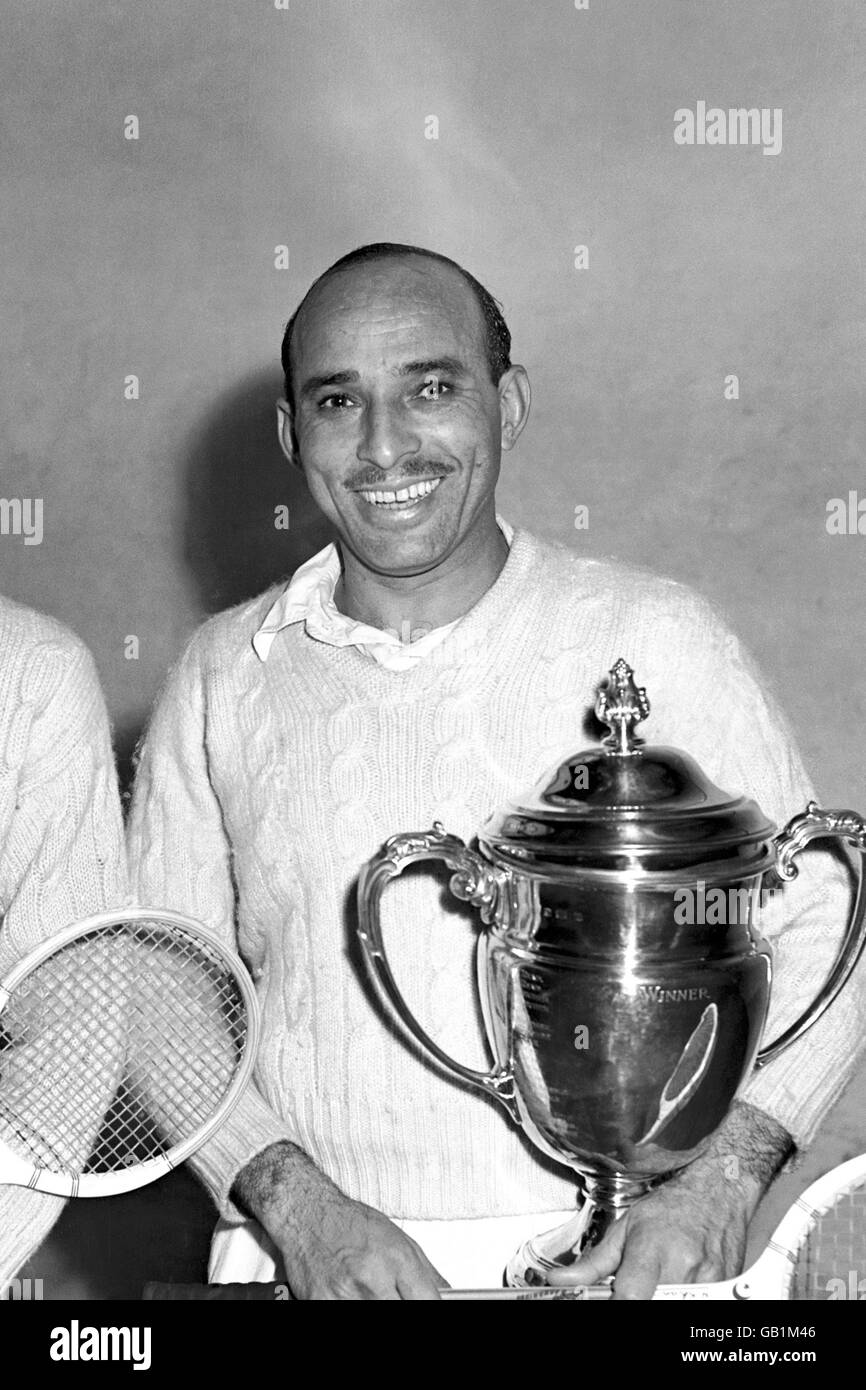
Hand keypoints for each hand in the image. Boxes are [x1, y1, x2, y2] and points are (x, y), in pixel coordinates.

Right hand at [233, 1142, 446, 1299]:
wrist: (307, 1213)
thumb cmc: (350, 1223)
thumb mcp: (399, 1239)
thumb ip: (426, 1273)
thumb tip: (445, 1295)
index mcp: (397, 1259)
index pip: (427, 1302)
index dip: (429, 1305)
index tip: (424, 1303)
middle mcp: (372, 1279)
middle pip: (401, 1311)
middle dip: (399, 1303)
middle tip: (391, 1294)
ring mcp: (346, 1296)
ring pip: (375, 1316)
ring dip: (376, 1305)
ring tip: (368, 1290)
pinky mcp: (321, 1304)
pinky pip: (344, 1315)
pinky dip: (350, 1305)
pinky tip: (350, 1295)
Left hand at [548, 1164, 753, 1299]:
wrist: (716, 1193)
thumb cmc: (672, 1207)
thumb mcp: (626, 1227)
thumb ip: (594, 1262)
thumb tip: (561, 1281)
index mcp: (653, 1250)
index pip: (631, 1296)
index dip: (617, 1303)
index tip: (610, 1299)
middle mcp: (683, 1269)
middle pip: (650, 1305)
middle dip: (636, 1300)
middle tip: (629, 1288)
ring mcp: (707, 1284)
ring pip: (673, 1305)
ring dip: (658, 1297)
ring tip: (654, 1284)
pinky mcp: (724, 1292)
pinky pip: (695, 1305)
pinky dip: (679, 1298)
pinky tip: (675, 1286)